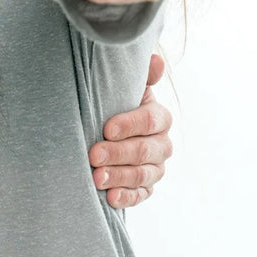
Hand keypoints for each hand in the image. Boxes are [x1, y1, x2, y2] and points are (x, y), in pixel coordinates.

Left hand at [89, 53, 172, 207]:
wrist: (107, 128)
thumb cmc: (114, 102)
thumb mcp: (124, 87)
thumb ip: (140, 75)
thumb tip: (156, 59)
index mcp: (159, 117)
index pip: (150, 121)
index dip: (129, 125)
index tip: (106, 128)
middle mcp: (162, 144)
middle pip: (145, 150)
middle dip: (118, 153)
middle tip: (93, 155)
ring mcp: (156, 167)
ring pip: (143, 175)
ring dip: (119, 176)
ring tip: (96, 177)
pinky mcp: (146, 187)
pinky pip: (141, 195)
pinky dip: (126, 197)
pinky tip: (110, 198)